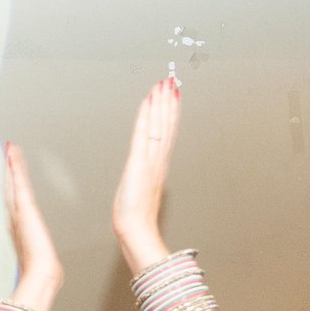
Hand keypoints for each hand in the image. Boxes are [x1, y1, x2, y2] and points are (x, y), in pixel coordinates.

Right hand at [3, 143, 61, 309]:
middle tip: (7, 155)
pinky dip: (15, 166)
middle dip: (8, 172)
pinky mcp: (24, 205)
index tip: (9, 176)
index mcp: (19, 227)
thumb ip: (36, 256)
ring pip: (13, 181)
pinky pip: (19, 180)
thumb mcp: (38, 259)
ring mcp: (18, 210)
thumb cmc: (40, 268)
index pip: (14, 202)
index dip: (10, 187)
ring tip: (10, 148)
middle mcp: (16, 217)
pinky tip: (12, 154)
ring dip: (11, 164)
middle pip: (10, 188)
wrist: (41, 271)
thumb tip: (40, 262)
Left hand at [112, 76, 179, 267]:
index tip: (173, 96)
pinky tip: (149, 101)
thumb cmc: (137, 218)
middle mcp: (158, 159)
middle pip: (167, 124)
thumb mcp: (143, 193)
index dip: (171, 113)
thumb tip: (147, 177)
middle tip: (173, 80)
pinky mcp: (139, 162)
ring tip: (165, 84)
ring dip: (162, 102)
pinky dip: (147, 116)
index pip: (167, 133)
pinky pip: (144, 133)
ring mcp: (151, 159)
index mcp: (159, 166)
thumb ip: (147, 182)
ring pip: (160, 125)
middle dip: (169, 101)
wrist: (136, 230)